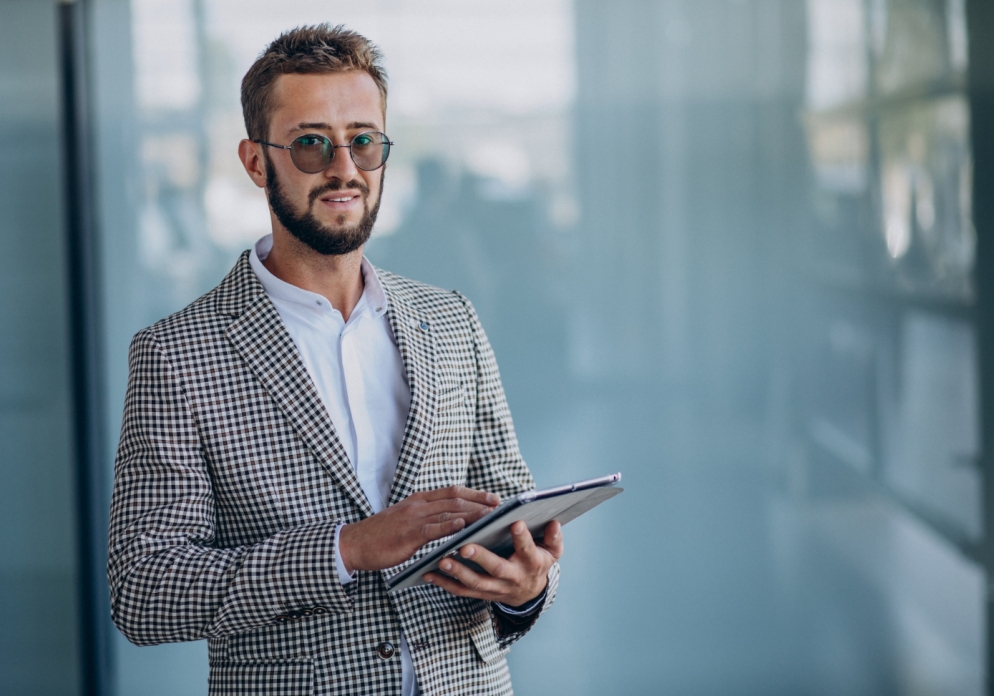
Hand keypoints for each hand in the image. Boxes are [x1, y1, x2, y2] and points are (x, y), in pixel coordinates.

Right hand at [339, 486, 498, 572]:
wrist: (355, 543)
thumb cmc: (381, 535)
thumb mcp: (406, 519)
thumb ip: (426, 516)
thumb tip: (450, 519)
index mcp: (419, 500)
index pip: (452, 492)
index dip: (474, 493)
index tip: (493, 497)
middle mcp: (418, 505)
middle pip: (455, 499)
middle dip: (479, 501)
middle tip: (499, 506)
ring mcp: (413, 518)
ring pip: (448, 512)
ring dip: (472, 513)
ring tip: (490, 516)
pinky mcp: (408, 535)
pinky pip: (432, 529)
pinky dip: (449, 526)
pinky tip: (463, 527)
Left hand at [423, 520, 562, 606]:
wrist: (530, 592)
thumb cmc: (539, 561)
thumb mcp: (553, 551)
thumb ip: (554, 537)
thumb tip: (554, 523)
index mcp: (531, 562)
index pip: (527, 549)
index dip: (523, 538)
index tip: (515, 522)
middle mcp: (513, 577)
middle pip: (496, 569)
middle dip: (480, 558)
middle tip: (464, 546)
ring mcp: (496, 588)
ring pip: (476, 583)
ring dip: (458, 573)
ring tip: (442, 560)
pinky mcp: (481, 594)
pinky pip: (462, 591)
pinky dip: (445, 583)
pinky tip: (430, 573)